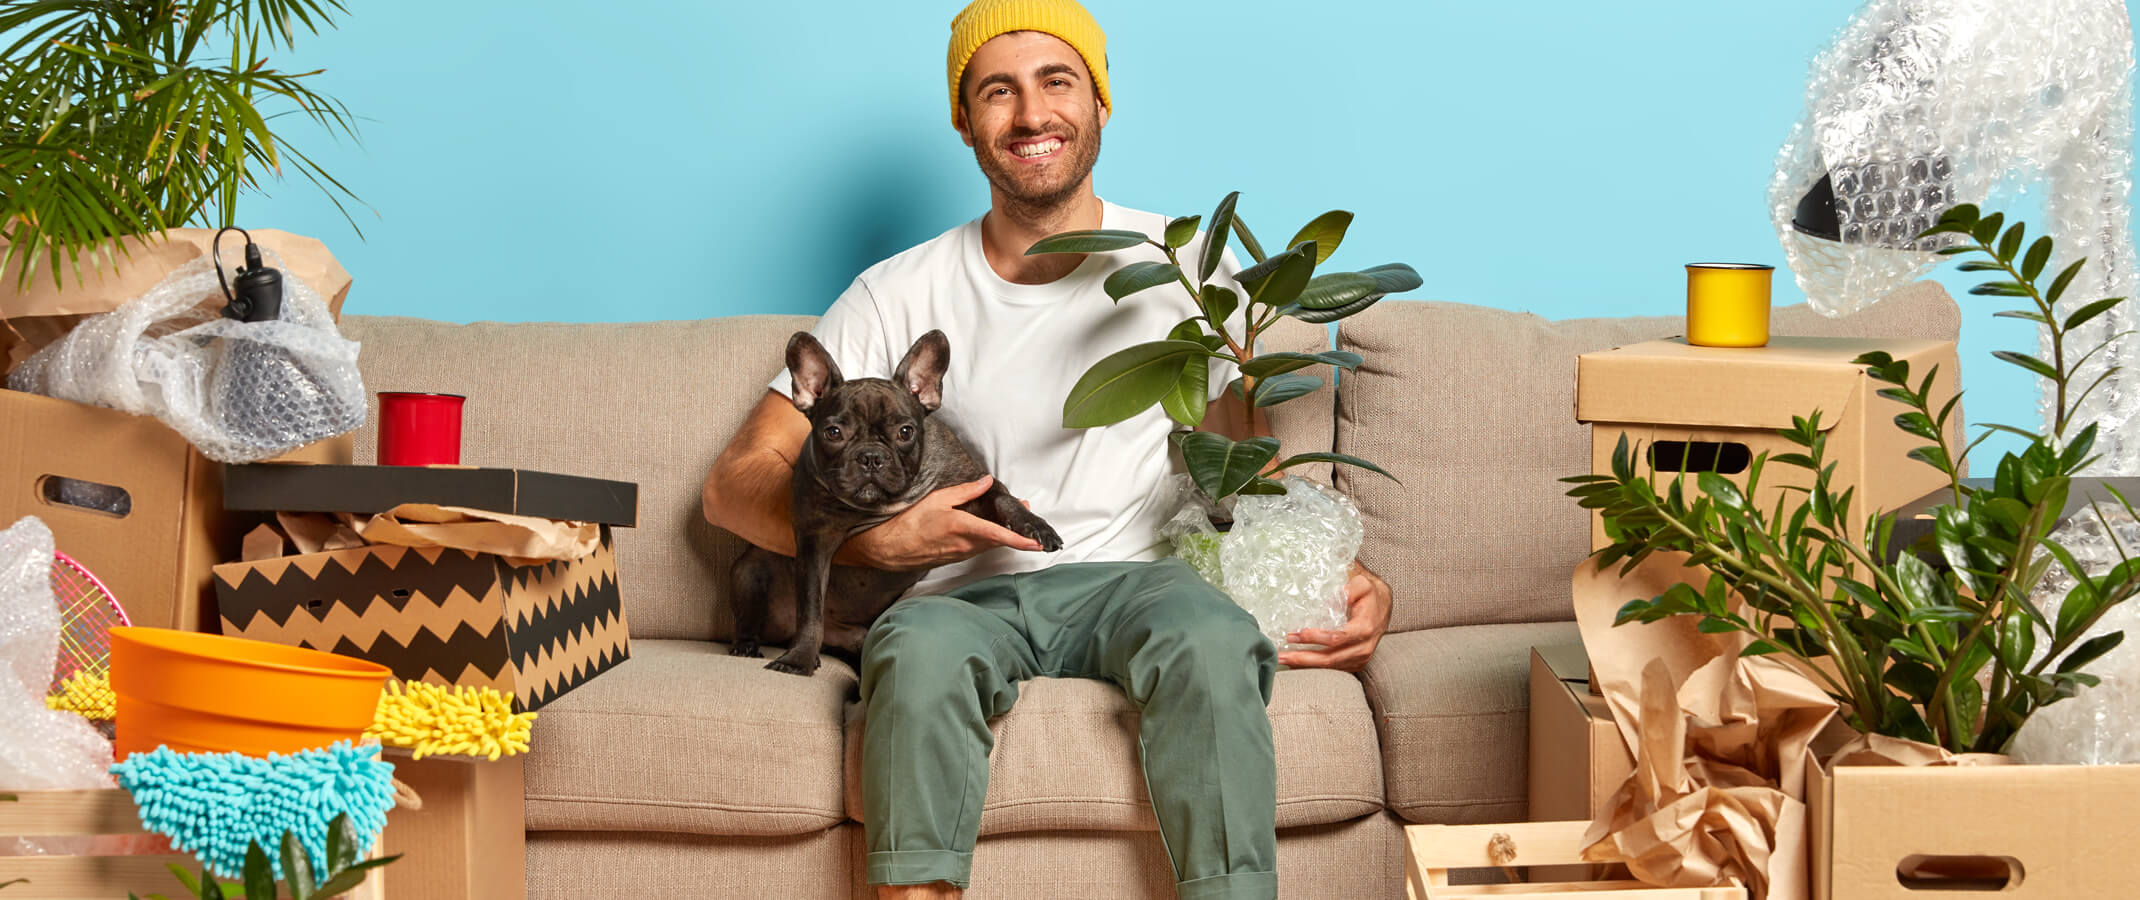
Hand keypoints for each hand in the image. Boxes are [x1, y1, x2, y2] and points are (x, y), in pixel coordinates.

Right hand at [838, 476, 1044, 570]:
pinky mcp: (956, 557)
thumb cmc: (910, 522)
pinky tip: (989, 531)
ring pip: (990, 545)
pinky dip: (989, 540)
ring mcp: (961, 554)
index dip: (1020, 540)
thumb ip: (966, 491)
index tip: (1036, 544)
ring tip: (1014, 524)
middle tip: (1029, 522)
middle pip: (1000, 541)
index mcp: (964, 528)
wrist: (890, 548)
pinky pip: (979, 548)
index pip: (999, 535)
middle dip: (1017, 534)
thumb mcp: (938, 499)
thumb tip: (986, 481)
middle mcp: (966, 545)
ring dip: (1004, 537)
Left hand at [1279, 561, 1391, 671]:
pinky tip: (1297, 664)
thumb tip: (1327, 600)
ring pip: (1330, 667)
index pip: (1337, 638)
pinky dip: (1315, 668)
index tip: (1297, 634)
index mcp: (1364, 628)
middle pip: (1331, 658)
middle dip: (1304, 658)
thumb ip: (1347, 590)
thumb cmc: (1369, 594)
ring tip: (1284, 660)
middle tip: (1282, 655)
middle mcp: (1364, 647)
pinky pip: (1334, 670)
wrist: (1383, 606)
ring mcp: (1360, 658)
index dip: (1316, 638)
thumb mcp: (1361, 584)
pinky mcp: (1356, 663)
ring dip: (1306, 665)